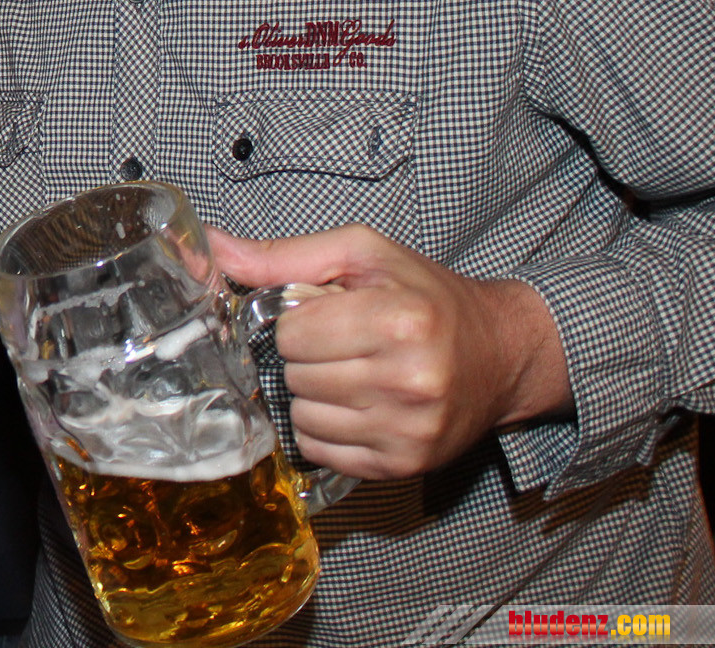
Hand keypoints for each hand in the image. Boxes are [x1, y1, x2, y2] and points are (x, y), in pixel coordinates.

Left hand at [210, 225, 572, 480]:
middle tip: (341, 345)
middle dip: (305, 358)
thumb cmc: (426, 297)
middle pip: (295, 376)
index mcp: (397, 319)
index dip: (298, 323)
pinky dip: (324, 427)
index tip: (325, 317)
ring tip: (350, 373)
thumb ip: (282, 256)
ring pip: (301, 416)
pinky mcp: (403, 465)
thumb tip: (213, 249)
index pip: (291, 335)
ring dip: (311, 394)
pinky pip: (319, 450)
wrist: (500, 354)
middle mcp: (408, 379)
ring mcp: (407, 429)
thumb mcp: (362, 256)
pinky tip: (355, 405)